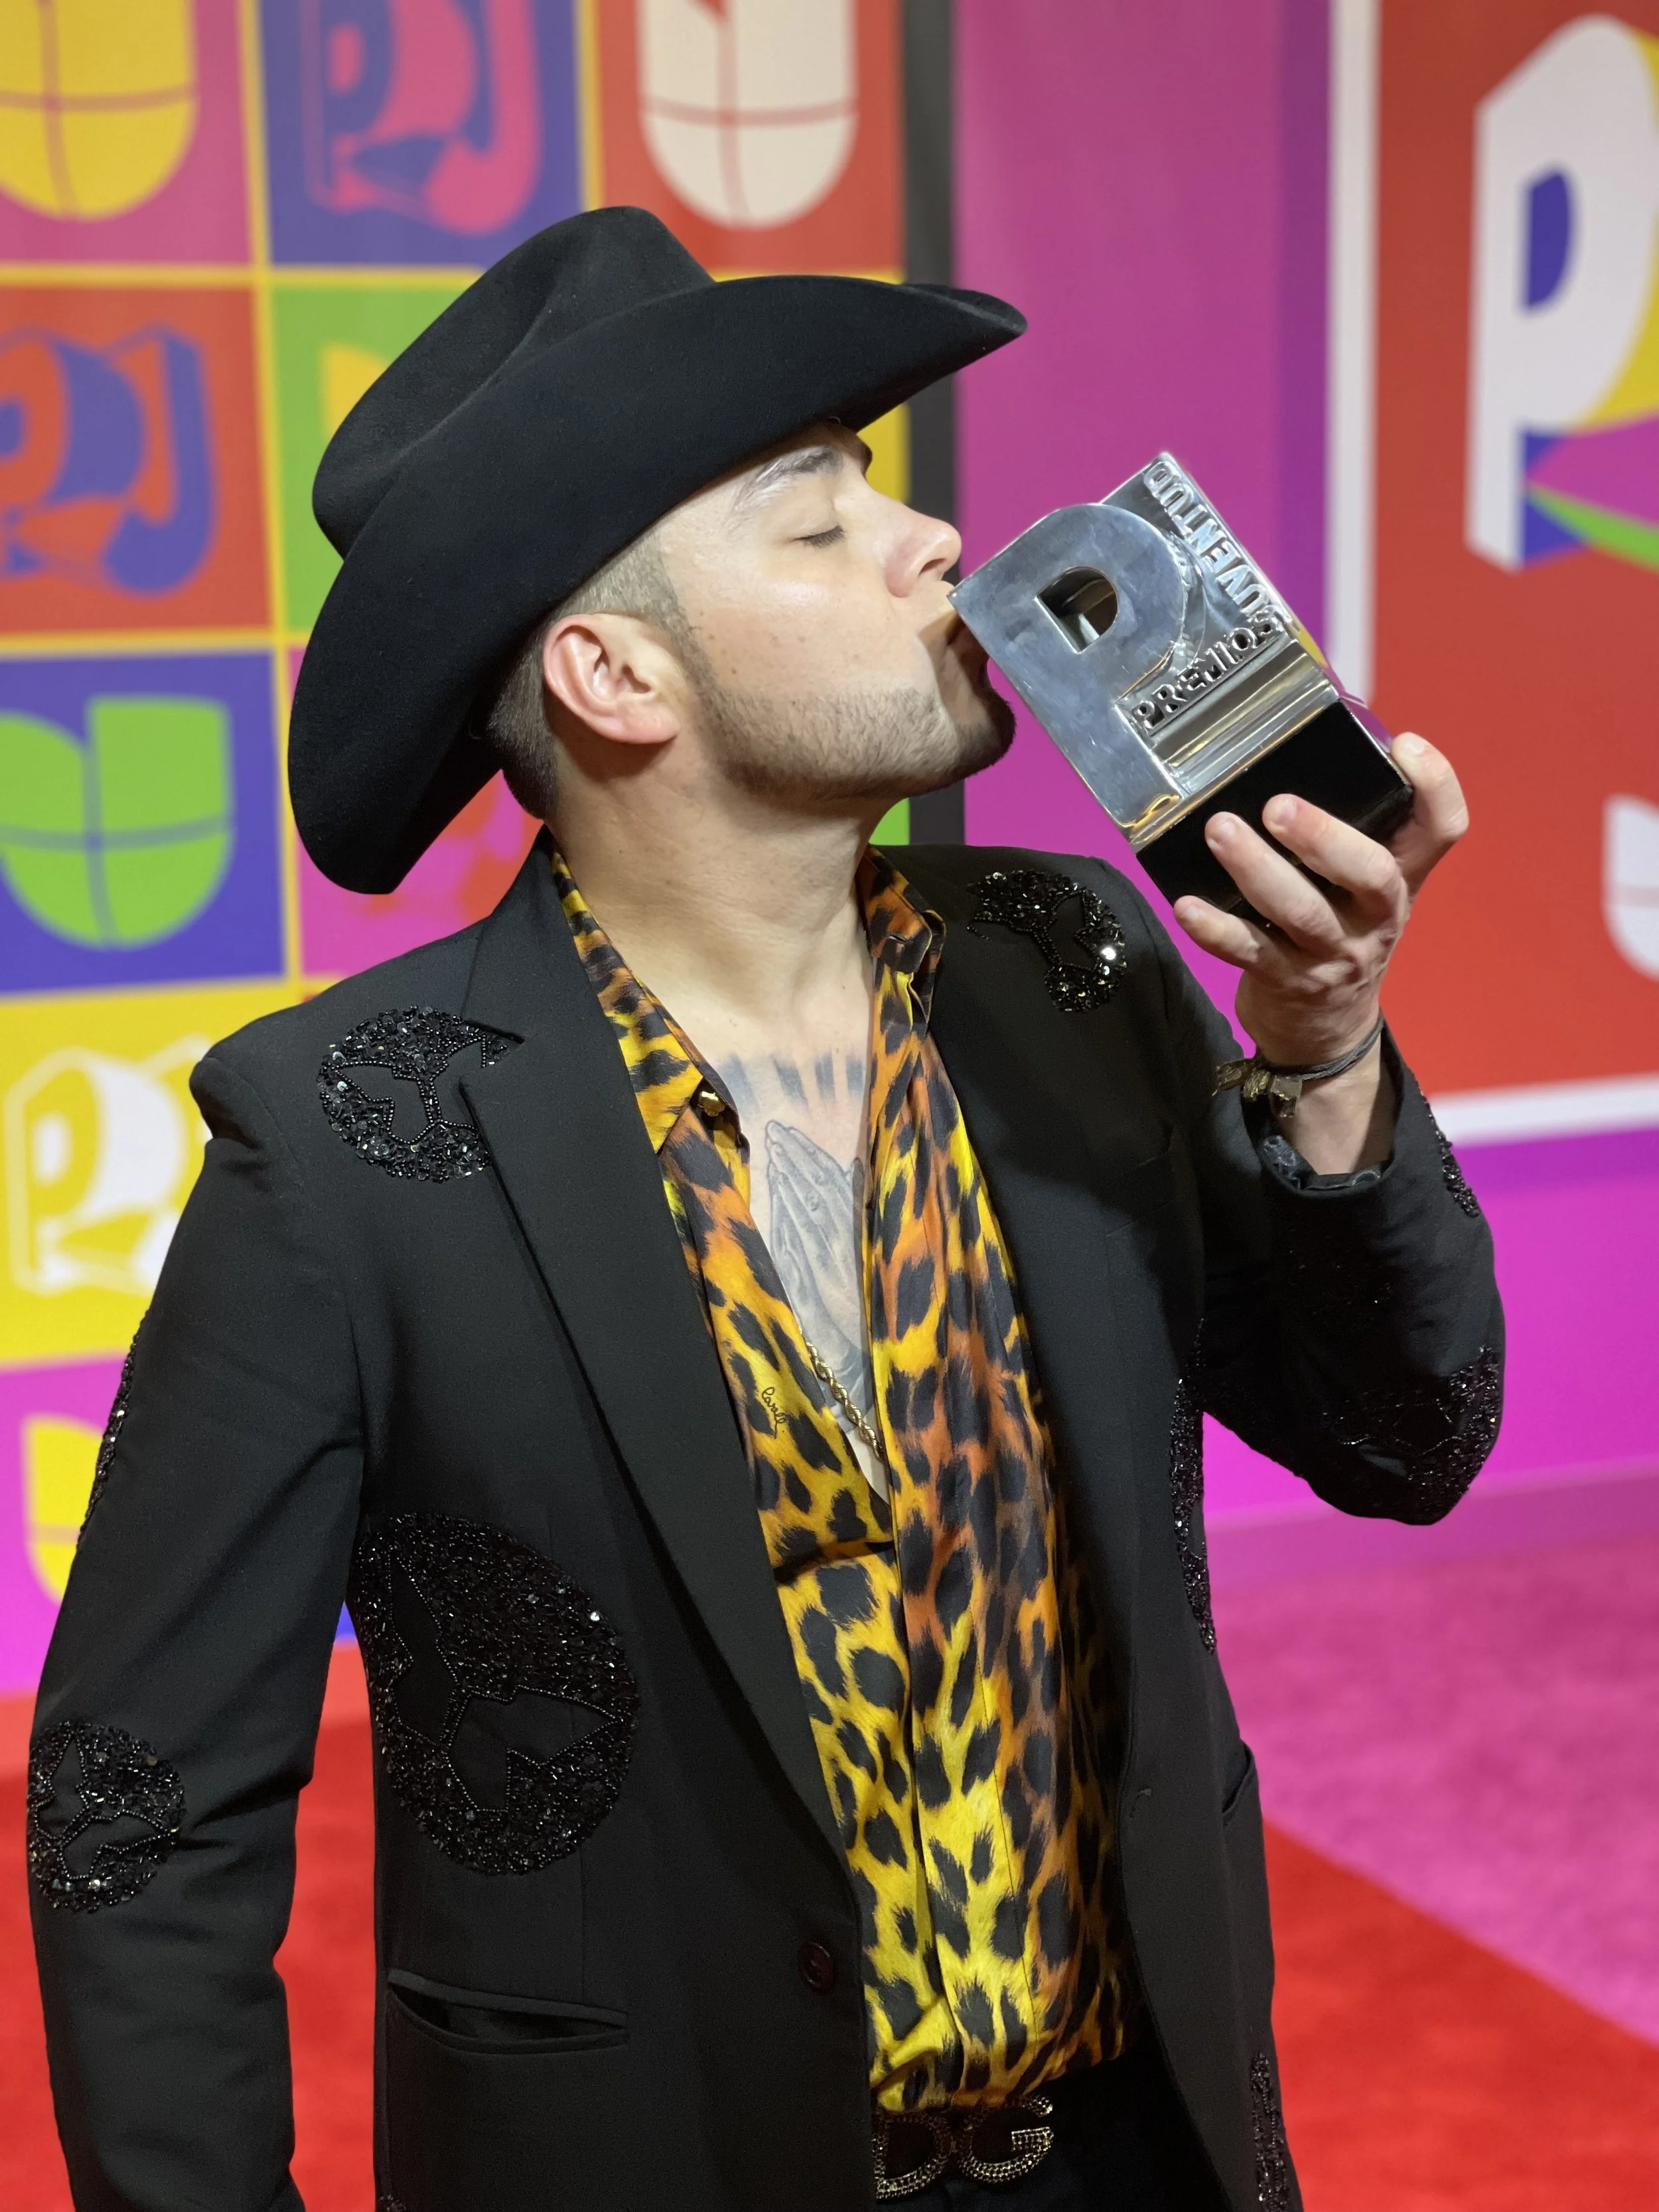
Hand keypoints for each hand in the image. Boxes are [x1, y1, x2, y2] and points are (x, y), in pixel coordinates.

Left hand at [1170, 734, 1468, 1067]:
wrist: (1327, 1028)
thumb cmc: (1339, 930)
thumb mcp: (1362, 887)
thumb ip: (1348, 830)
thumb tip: (1292, 751)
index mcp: (1402, 878)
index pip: (1442, 830)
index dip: (1435, 785)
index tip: (1404, 744)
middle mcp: (1377, 915)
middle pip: (1371, 874)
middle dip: (1325, 836)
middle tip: (1279, 805)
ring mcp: (1333, 953)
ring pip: (1301, 911)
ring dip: (1257, 869)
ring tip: (1220, 831)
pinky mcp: (1286, 982)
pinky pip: (1249, 952)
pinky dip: (1215, 928)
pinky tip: (1186, 905)